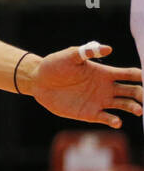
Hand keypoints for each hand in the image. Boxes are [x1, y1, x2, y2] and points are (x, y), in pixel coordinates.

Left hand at [26, 42, 142, 127]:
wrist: (38, 81)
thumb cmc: (55, 65)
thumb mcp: (70, 56)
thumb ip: (87, 52)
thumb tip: (108, 48)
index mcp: (105, 73)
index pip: (129, 75)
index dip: (141, 76)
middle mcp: (106, 88)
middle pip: (132, 91)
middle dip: (142, 94)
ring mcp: (99, 101)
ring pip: (124, 105)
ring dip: (133, 108)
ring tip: (138, 110)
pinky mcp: (89, 113)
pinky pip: (106, 118)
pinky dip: (114, 121)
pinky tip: (116, 121)